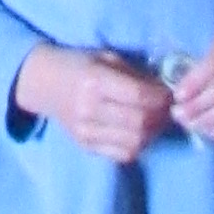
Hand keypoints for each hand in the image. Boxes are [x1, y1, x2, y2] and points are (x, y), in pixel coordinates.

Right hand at [13, 46, 174, 161]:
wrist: (44, 83)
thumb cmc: (79, 64)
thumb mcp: (106, 58)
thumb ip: (135, 75)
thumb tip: (165, 91)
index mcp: (95, 80)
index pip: (138, 95)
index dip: (160, 97)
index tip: (169, 94)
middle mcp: (89, 108)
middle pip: (139, 122)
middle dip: (161, 117)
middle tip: (167, 110)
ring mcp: (86, 131)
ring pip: (135, 142)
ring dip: (153, 133)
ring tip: (155, 122)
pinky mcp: (86, 146)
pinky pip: (122, 155)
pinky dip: (138, 146)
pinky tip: (139, 133)